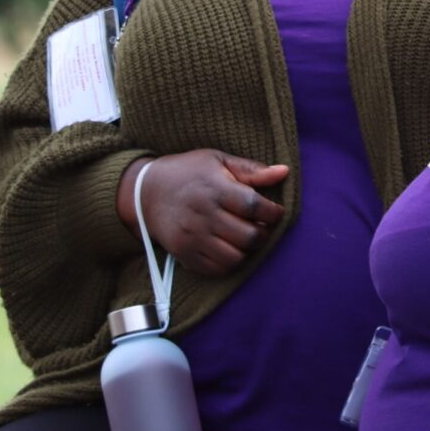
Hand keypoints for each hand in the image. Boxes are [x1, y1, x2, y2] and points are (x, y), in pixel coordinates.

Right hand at [117, 150, 288, 276]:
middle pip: (248, 236)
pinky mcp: (184, 254)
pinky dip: (230, 262)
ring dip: (248, 249)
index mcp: (215, 188)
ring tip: (247, 236)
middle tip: (262, 225)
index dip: (273, 212)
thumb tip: (284, 172)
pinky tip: (231, 247)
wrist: (145, 192)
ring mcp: (192, 237)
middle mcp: (203, 215)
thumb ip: (251, 170)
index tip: (276, 211)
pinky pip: (216, 269)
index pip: (253, 206)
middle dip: (264, 233)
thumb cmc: (188, 172)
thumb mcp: (218, 161)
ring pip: (235, 257)